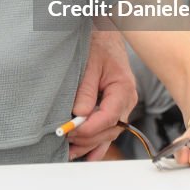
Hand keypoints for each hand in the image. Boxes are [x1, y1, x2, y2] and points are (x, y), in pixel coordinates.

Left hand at [68, 30, 137, 159]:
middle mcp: (126, 102)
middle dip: (85, 138)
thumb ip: (85, 90)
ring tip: (68, 152)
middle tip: (62, 138)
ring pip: (108, 134)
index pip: (108, 117)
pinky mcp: (113, 108)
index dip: (88, 128)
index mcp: (123, 89)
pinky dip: (97, 144)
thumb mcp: (89, 63)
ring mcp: (122, 107)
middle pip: (108, 130)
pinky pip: (107, 130)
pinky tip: (86, 156)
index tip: (69, 130)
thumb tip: (79, 115)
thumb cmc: (99, 44)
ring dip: (89, 145)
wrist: (105, 34)